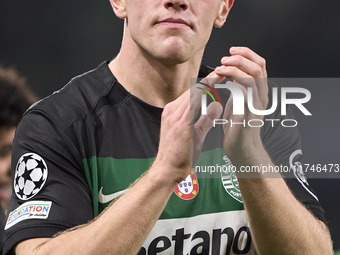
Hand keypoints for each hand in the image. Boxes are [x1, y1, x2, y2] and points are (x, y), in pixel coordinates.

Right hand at [155, 73, 223, 184]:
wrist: (167, 170)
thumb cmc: (180, 155)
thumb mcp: (196, 134)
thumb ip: (206, 119)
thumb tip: (218, 106)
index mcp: (174, 112)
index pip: (192, 93)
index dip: (207, 83)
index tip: (220, 76)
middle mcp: (171, 110)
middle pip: (192, 89)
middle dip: (209, 79)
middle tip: (224, 70)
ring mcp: (173, 115)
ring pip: (192, 92)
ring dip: (208, 82)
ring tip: (222, 74)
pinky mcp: (178, 123)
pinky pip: (192, 103)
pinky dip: (204, 93)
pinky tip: (213, 88)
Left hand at [214, 47, 267, 163]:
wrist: (242, 150)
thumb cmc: (238, 128)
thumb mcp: (239, 104)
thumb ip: (238, 90)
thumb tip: (231, 77)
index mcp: (258, 92)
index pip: (259, 65)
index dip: (247, 54)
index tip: (232, 50)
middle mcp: (261, 96)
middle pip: (258, 66)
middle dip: (241, 57)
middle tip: (224, 58)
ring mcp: (256, 104)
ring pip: (253, 76)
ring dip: (235, 67)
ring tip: (221, 67)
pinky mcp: (248, 113)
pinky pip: (245, 92)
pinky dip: (234, 82)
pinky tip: (224, 82)